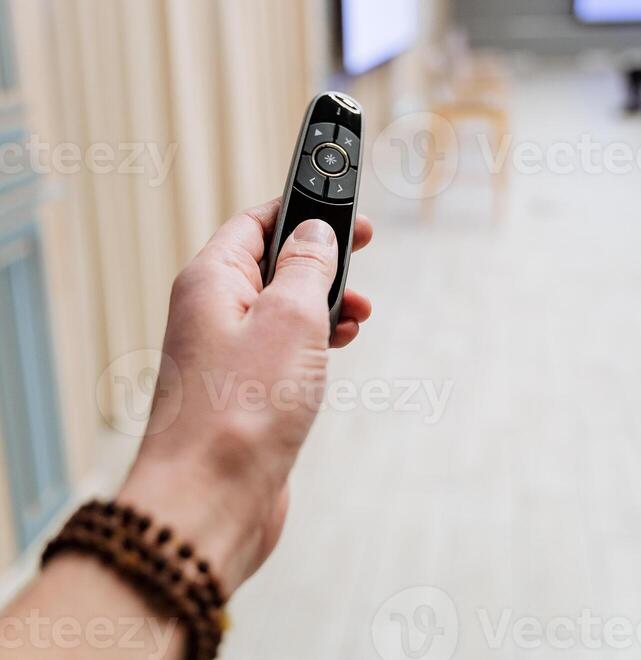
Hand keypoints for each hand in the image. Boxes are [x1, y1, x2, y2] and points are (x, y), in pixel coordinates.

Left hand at [120, 198, 372, 596]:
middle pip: (272, 260)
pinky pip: (284, 346)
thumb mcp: (290, 318)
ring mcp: (227, 351)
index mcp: (211, 279)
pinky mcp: (244, 388)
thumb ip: (306, 266)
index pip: (256, 220)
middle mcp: (213, 309)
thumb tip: (315, 231)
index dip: (302, 206)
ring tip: (360, 311)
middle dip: (321, 256)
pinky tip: (341, 344)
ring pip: (283, 305)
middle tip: (363, 249)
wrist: (209, 502)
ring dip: (325, 300)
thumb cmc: (241, 410)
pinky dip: (316, 338)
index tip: (344, 206)